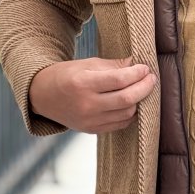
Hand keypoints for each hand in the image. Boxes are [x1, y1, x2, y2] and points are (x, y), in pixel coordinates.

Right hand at [28, 57, 156, 133]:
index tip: (145, 68)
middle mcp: (86, 105)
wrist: (43, 96)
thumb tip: (136, 63)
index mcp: (83, 84)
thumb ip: (113, 66)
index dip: (137, 74)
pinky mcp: (92, 130)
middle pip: (126, 99)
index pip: (119, 80)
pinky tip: (133, 103)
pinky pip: (120, 124)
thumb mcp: (87, 64)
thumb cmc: (66, 75)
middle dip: (144, 88)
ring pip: (126, 114)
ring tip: (143, 89)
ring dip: (139, 101)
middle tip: (151, 78)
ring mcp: (89, 120)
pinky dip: (130, 114)